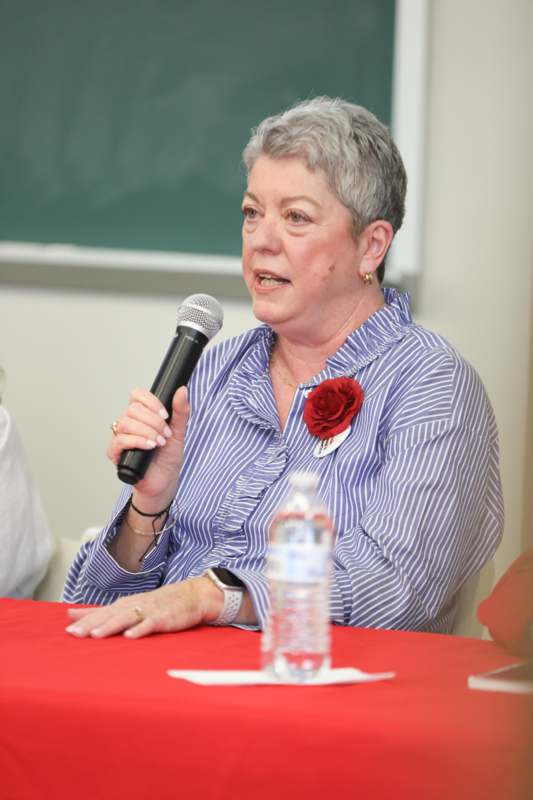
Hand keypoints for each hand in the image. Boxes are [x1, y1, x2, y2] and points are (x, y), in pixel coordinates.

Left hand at [65, 578, 222, 638]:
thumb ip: (99, 612)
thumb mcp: (126, 606)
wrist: (191, 596)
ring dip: (111, 625)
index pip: (101, 613)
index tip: (68, 631)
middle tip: (74, 633)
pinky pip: (150, 624)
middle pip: (110, 615)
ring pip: (127, 618)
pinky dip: (140, 629)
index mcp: (124, 605)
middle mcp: (133, 606)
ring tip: (96, 635)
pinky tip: (130, 636)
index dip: (85, 621)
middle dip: (92, 624)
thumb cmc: (156, 604)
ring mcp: (149, 611)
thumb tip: (71, 613)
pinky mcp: (164, 618)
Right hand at [107, 386, 189, 500]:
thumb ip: (181, 412)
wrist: (165, 480)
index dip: (151, 402)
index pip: (137, 395)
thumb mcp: (179, 432)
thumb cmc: (168, 457)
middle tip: (166, 434)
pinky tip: (150, 447)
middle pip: (132, 409)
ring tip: (160, 443)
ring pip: (125, 423)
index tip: (166, 415)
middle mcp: (129, 423)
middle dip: (154, 421)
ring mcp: (120, 437)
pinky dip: (137, 441)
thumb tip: (182, 390)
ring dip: (147, 432)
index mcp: (142, 414)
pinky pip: (119, 440)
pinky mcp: (115, 453)